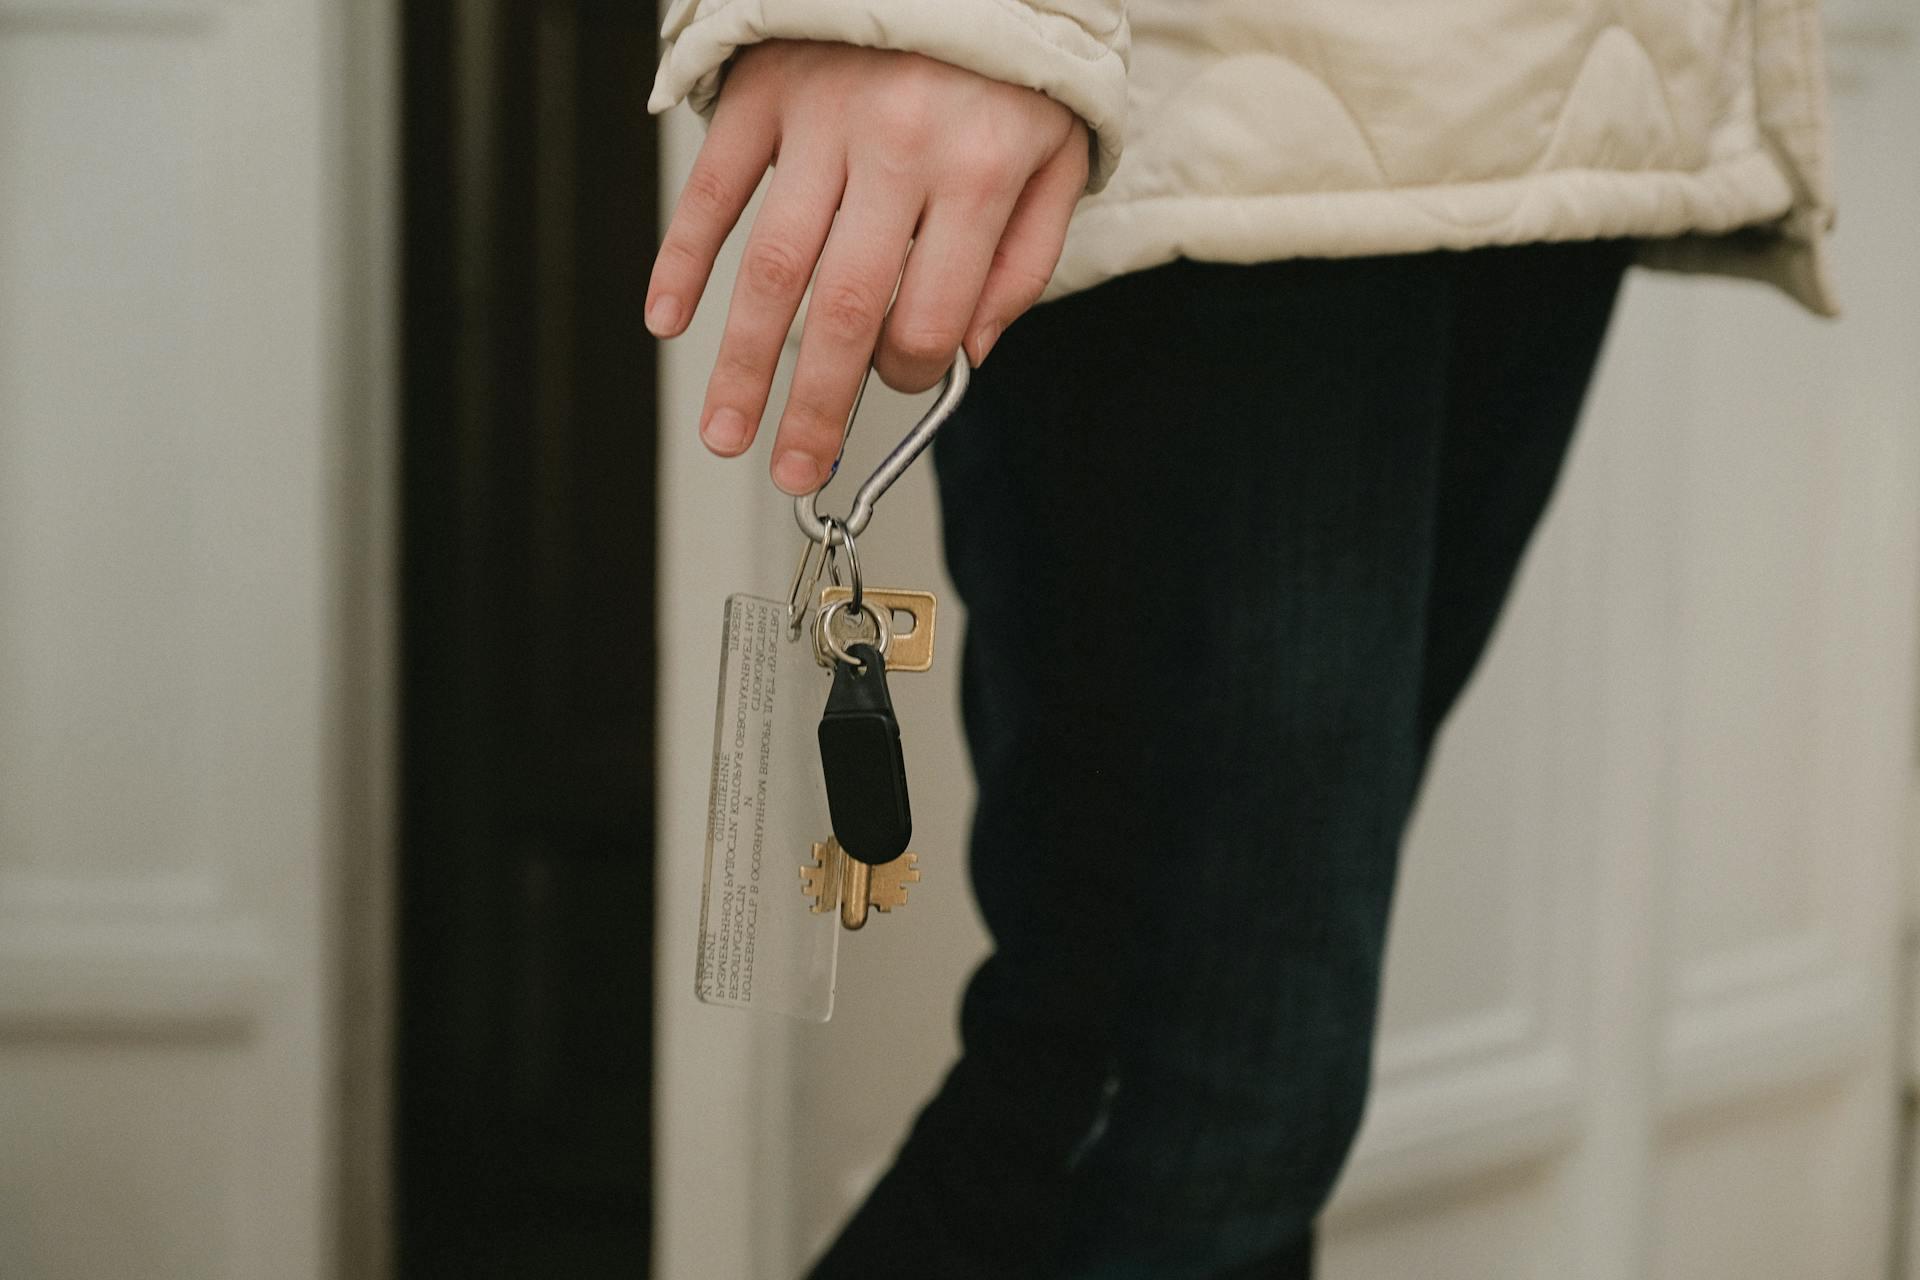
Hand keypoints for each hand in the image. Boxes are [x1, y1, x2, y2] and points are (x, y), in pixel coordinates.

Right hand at [645, 39, 1089, 493]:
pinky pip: (713, 187)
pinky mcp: (764, 89)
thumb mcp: (1059, 157)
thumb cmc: (1012, 60)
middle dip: (813, 408)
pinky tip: (667, 320)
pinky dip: (683, 257)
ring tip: (726, 433)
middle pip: (841, 309)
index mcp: (976, 170)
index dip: (912, 372)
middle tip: (792, 472)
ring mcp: (820, 117)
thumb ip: (1023, 261)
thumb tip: (969, 352)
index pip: (931, 315)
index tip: (898, 382)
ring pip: (771, 265)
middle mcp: (895, 146)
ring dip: (739, 363)